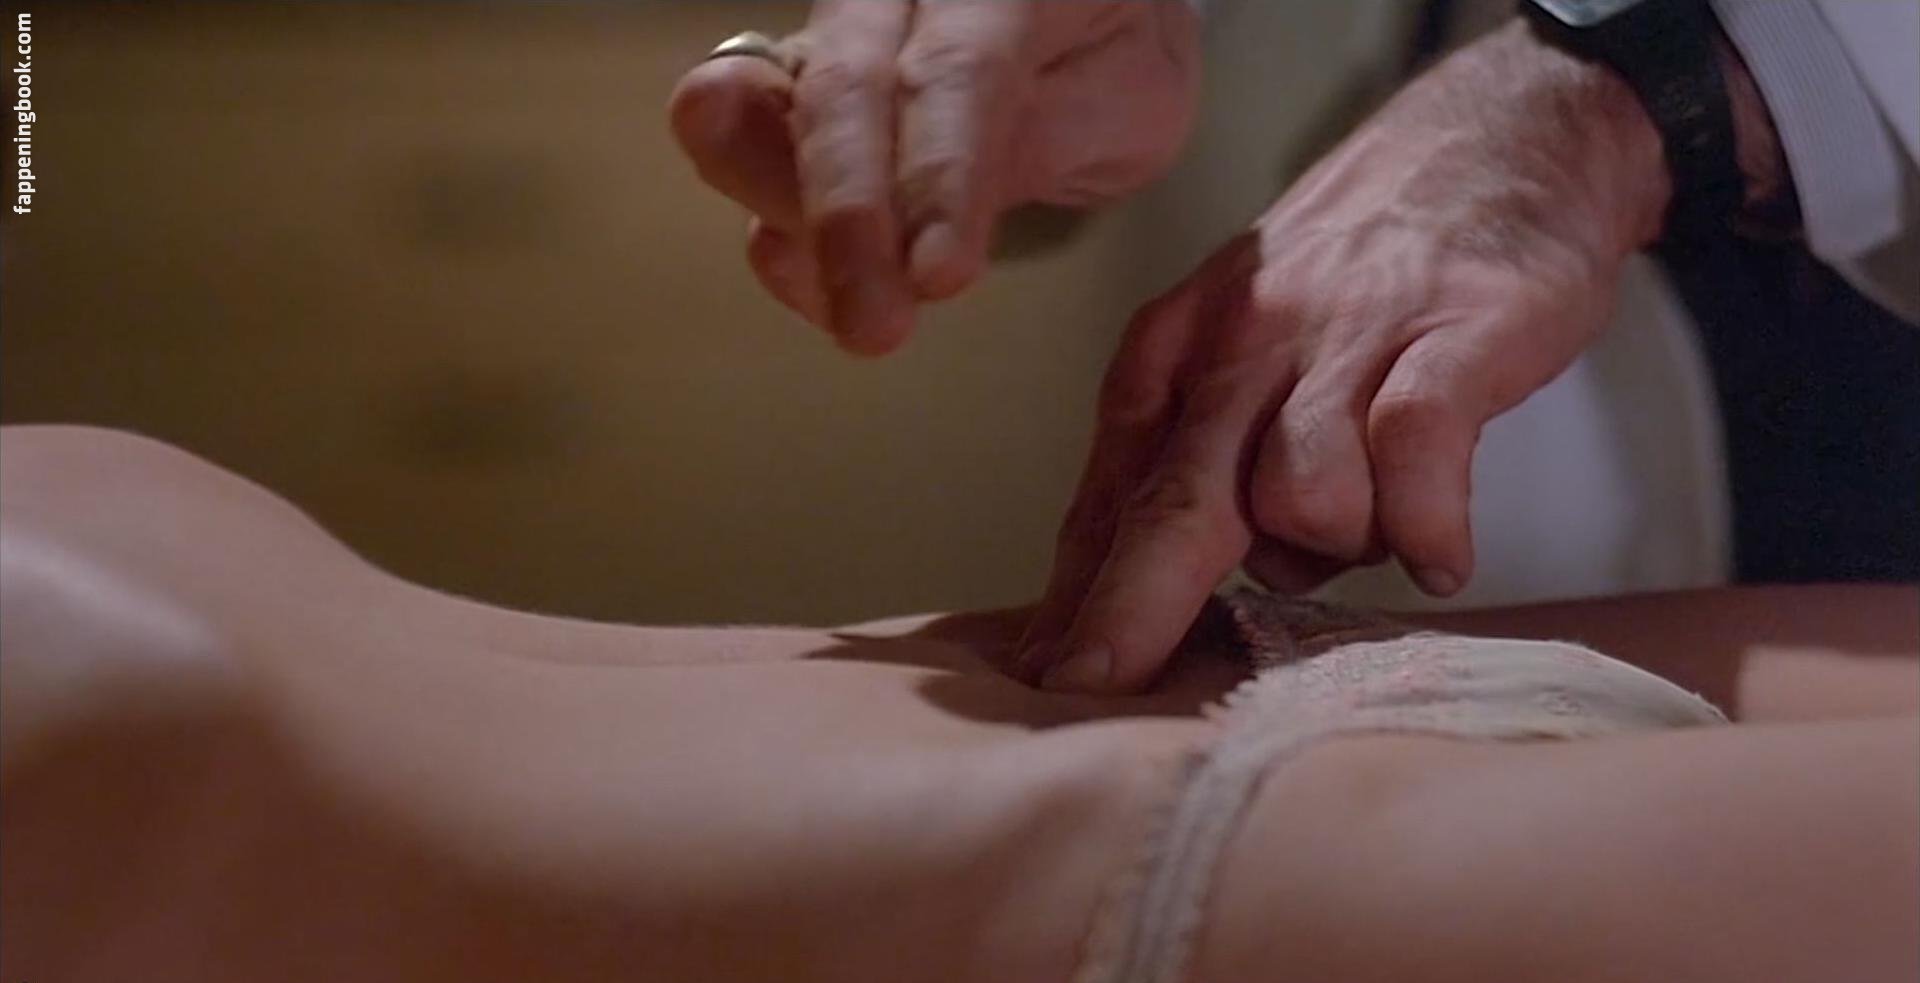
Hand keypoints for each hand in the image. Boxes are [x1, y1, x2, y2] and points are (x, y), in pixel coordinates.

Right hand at [668, 0, 1200, 354]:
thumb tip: (934, 242)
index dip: (939, 177)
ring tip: (847, 317)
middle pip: (839, 87)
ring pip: (747, 105)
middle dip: (846, 216)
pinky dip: (781, 239)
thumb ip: (1042, 147)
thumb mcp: (1122, 103)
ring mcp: (824, 35)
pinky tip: (826, 296)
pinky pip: (743, 154)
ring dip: (788, 226)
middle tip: (872, 328)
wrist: (1082, 16)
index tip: (940, 278)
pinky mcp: (784, 90)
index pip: (955, 72)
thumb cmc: (1106, 57)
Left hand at [1019, 21, 1674, 692]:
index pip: (1112, 491)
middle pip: (1178, 504)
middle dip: (1132, 609)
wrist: (1502, 135)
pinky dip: (1427, 526)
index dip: (1079, 592)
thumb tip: (1133, 592)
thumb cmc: (1362, 271)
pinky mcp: (1452, 336)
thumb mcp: (1244, 340)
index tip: (1048, 673)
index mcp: (1181, 351)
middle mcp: (1246, 345)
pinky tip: (1442, 556)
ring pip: (1302, 497)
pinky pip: (1414, 455)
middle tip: (1099, 687)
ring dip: (1341, 547)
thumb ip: (1195, 455)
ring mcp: (1348, 339)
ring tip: (1386, 527)